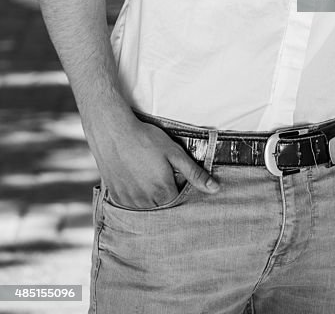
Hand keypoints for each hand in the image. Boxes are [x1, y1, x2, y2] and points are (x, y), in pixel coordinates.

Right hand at [87, 111, 219, 208]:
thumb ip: (194, 173)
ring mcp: (129, 202)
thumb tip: (215, 189)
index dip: (179, 188)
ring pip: (146, 207)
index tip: (176, 175)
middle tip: (160, 172)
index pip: (178, 201)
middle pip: (162, 206)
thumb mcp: (175, 153)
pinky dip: (135, 195)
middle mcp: (145, 203)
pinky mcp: (116, 197)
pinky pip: (130, 205)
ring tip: (147, 174)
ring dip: (150, 197)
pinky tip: (135, 178)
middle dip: (165, 193)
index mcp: (163, 193)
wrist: (113, 133)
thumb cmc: (146, 139)